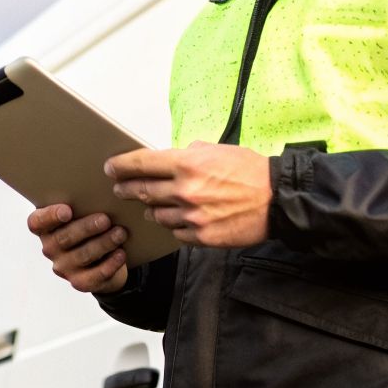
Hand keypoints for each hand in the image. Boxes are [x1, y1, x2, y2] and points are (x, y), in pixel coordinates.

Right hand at [27, 204, 129, 293]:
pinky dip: (109, 264)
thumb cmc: (91, 223)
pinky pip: (94, 276)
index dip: (50, 216)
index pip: (36, 222)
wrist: (104, 254)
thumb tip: (97, 189)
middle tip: (105, 219)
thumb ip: (82, 201)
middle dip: (86, 228)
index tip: (67, 210)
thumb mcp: (83, 211)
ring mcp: (64, 267)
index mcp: (45, 227)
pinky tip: (121, 254)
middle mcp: (50, 248)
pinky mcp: (80, 282)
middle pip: (64, 238)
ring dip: (103, 243)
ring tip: (120, 233)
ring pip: (82, 255)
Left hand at [106, 141, 270, 246]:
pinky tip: (178, 218)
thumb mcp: (217, 150)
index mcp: (186, 164)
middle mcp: (184, 191)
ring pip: (156, 214)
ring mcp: (191, 216)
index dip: (120, 166)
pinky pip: (175, 232)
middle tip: (119, 188)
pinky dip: (174, 225)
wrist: (277, 200)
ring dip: (151, 209)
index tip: (111, 168)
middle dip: (126, 188)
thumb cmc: (249, 171)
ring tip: (151, 204)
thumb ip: (188, 155)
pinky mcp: (201, 236)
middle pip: (141, 191)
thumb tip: (167, 160)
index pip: (141, 164)